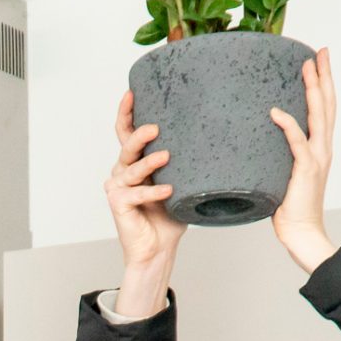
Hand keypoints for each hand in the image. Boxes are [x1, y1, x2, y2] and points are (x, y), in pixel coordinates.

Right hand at [105, 90, 185, 318]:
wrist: (158, 249)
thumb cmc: (170, 215)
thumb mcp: (182, 182)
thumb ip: (188, 162)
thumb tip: (222, 135)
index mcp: (135, 161)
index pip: (126, 131)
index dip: (127, 111)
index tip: (133, 91)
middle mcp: (123, 170)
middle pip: (126, 144)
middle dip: (139, 133)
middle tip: (155, 127)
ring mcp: (118, 186)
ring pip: (131, 167)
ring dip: (148, 162)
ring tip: (166, 156)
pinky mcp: (118, 204)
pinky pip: (136, 194)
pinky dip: (153, 192)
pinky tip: (168, 191)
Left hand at [270, 48, 336, 275]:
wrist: (301, 232)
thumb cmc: (290, 208)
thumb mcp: (284, 173)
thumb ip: (279, 155)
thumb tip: (259, 139)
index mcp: (320, 148)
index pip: (324, 109)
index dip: (323, 84)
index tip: (318, 61)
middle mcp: (323, 148)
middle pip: (327, 104)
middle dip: (324, 76)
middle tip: (320, 52)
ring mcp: (316, 158)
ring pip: (319, 116)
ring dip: (313, 89)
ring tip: (307, 66)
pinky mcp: (305, 170)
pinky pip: (296, 142)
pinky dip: (288, 125)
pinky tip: (276, 111)